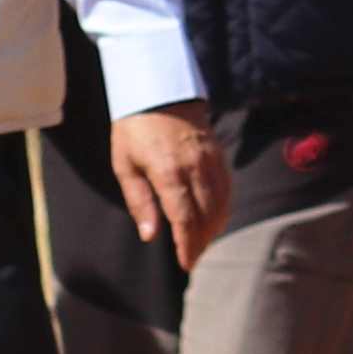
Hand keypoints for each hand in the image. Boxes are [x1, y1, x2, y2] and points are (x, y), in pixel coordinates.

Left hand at [110, 105, 229, 270]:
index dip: (188, 245)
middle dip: (202, 242)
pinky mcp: (219, 155)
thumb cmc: (135, 129)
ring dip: (215, 229)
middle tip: (193, 258)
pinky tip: (214, 219)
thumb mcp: (125, 165)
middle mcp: (195, 169)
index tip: (186, 263)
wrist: (159, 90)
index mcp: (168, 173)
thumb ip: (139, 201)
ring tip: (202, 244)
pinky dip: (223, 209)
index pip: (185, 219)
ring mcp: (211, 161)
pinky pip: (227, 189)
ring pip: (222, 204)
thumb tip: (151, 236)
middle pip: (207, 216)